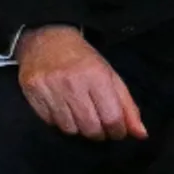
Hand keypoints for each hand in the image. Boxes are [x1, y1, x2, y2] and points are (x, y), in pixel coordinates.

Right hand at [17, 25, 145, 139]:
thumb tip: (141, 134)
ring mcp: (50, 89)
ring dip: (79, 128)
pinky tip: (64, 110)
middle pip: (91, 128)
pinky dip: (61, 122)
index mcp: (97, 75)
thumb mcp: (111, 76)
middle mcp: (72, 83)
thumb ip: (127, 106)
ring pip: (70, 129)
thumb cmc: (83, 60)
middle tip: (100, 127)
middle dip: (99, 133)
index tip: (117, 131)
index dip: (118, 131)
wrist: (47, 40)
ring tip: (81, 116)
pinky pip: (51, 123)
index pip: (112, 117)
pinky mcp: (33, 94)